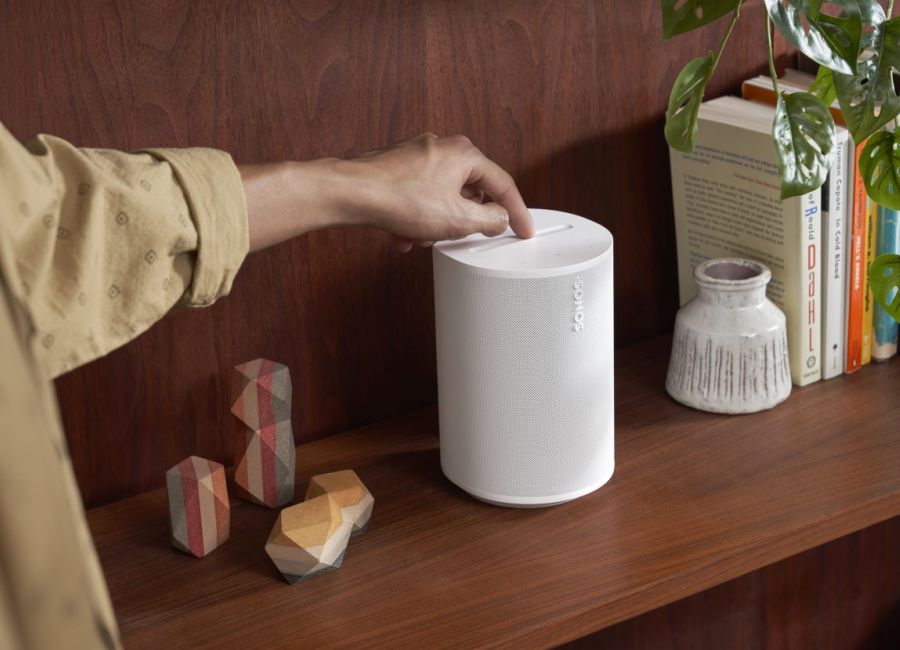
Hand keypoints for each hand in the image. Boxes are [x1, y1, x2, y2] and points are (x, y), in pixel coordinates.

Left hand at [347, 133, 533, 250]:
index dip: (517, 212)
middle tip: (456, 235)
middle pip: (469, 192)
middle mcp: (442, 148)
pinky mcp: (397, 168)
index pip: (503, 185)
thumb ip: (488, 220)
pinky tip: (403, 234)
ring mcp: (418, 156)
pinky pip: (418, 198)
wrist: (351, 193)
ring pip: (441, 198)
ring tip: (419, 235)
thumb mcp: (457, 219)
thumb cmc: (399, 198)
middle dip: (460, 221)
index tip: (524, 229)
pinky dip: (415, 218)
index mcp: (465, 154)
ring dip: (434, 223)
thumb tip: (498, 218)